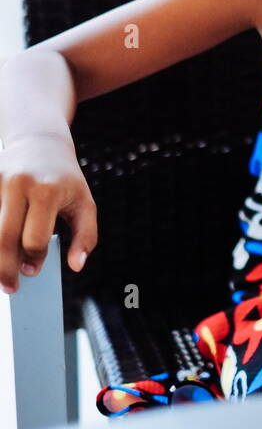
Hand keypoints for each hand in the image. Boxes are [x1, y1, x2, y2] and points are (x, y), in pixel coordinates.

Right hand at [0, 134, 97, 293]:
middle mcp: (19, 184)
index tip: (32, 271)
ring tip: (1, 272)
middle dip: (5, 268)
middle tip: (10, 287)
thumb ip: (86, 236)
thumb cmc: (65, 179)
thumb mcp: (84, 203)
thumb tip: (77, 266)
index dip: (34, 259)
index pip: (35, 237)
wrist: (39, 142)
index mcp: (47, 190)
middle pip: (4, 237)